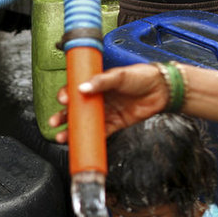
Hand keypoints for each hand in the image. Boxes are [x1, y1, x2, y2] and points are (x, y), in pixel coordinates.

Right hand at [48, 63, 170, 142]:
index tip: (62, 100)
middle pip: (76, 109)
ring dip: (72, 130)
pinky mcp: (115, 124)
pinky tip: (81, 141)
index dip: (66, 95)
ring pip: (85, 123)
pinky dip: (90, 138)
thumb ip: (101, 81)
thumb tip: (82, 87)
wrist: (163, 89)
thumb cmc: (142, 76)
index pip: (75, 89)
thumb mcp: (120, 75)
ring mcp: (106, 112)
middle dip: (63, 116)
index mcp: (97, 83)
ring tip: (62, 136)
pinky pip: (100, 133)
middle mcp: (99, 98)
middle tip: (55, 122)